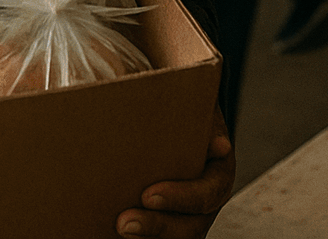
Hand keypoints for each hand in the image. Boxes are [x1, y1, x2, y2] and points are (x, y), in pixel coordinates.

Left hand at [116, 107, 234, 236]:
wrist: (169, 112)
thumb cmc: (183, 105)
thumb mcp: (196, 102)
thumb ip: (202, 115)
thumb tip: (218, 144)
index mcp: (218, 170)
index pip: (210, 192)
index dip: (183, 198)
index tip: (150, 194)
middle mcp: (205, 199)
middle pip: (192, 226)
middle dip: (159, 227)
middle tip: (124, 221)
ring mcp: (185, 214)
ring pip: (176, 237)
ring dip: (149, 237)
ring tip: (117, 228)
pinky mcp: (164, 220)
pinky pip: (156, 237)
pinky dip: (141, 237)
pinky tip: (108, 231)